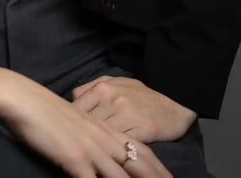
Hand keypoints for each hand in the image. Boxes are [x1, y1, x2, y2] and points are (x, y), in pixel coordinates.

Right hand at [0, 65, 172, 176]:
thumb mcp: (73, 121)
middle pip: (140, 166)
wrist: (23, 99)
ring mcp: (91, 150)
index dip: (160, 168)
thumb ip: (88, 135)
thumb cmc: (43, 110)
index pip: (141, 150)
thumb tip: (96, 152)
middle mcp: (103, 138)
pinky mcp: (75, 160)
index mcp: (104, 128)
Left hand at [71, 76, 196, 143]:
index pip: (76, 107)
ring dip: (93, 146)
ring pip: (101, 135)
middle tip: (73, 146)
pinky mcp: (141, 131)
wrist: (175, 100)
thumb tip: (73, 97)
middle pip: (85, 123)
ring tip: (86, 154)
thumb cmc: (142, 94)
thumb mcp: (115, 82)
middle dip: (78, 135)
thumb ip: (92, 88)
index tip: (65, 132)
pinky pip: (120, 144)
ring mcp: (126, 115)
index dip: (70, 122)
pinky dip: (111, 152)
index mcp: (102, 88)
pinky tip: (107, 157)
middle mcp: (111, 100)